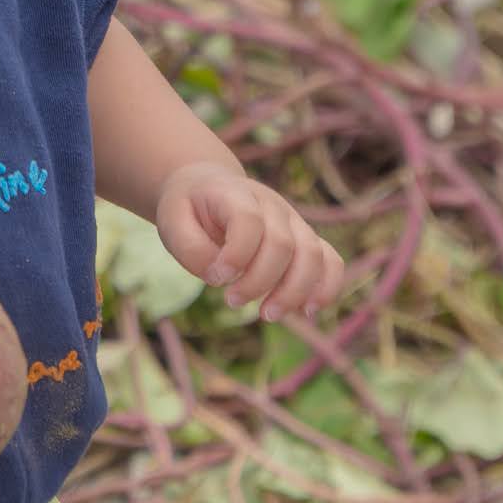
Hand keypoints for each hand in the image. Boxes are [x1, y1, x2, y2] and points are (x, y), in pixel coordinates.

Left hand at [156, 164, 343, 321]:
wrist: (208, 188)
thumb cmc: (189, 210)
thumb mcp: (171, 222)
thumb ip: (189, 248)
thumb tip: (218, 276)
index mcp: (236, 194)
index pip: (248, 221)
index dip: (235, 255)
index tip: (215, 278)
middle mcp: (272, 205)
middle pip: (283, 244)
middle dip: (259, 281)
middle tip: (232, 302)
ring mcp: (293, 222)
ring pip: (312, 255)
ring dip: (294, 291)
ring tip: (268, 315)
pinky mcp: (305, 241)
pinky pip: (331, 261)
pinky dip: (327, 287)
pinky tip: (307, 311)